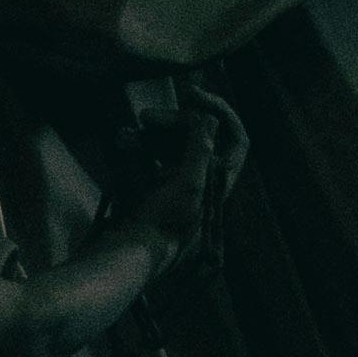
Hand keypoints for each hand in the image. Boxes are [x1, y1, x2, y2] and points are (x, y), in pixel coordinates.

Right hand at [115, 94, 245, 275]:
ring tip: (130, 132)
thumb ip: (199, 151)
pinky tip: (122, 142)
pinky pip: (145, 162)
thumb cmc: (161, 225)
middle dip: (172, 123)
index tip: (192, 96)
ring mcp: (171, 191)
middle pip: (196, 139)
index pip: (235, 140)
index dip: (220, 112)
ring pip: (167, 148)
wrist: (123, 260)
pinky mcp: (146, 196)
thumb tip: (207, 121)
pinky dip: (136, 150)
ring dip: (150, 136)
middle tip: (145, 117)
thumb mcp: (188, 186)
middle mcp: (199, 186)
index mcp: (217, 184)